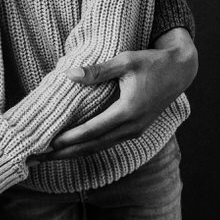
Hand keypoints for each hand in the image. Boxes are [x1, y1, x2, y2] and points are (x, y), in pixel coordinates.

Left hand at [39, 29, 197, 160]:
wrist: (180, 71)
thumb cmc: (152, 63)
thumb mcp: (125, 61)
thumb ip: (97, 71)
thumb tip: (69, 75)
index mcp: (128, 111)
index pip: (93, 130)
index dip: (70, 139)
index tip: (48, 144)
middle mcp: (132, 127)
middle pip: (92, 146)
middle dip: (64, 153)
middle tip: (38, 157)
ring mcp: (134, 131)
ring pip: (99, 147)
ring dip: (73, 153)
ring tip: (47, 157)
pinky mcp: (134, 131)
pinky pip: (106, 143)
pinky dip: (86, 147)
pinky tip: (69, 149)